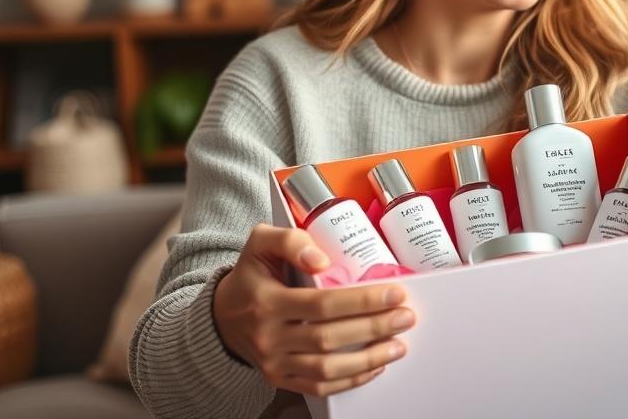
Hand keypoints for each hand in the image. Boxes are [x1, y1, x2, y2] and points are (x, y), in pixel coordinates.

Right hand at [213, 224, 414, 396]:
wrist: (221, 314)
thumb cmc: (250, 274)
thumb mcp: (261, 242)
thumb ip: (290, 240)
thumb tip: (322, 258)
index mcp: (267, 302)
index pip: (322, 305)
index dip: (362, 301)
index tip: (394, 294)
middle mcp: (269, 337)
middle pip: (329, 338)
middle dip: (374, 328)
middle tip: (405, 317)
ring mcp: (273, 362)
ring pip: (327, 370)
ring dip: (368, 359)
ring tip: (398, 345)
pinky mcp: (279, 378)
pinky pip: (318, 387)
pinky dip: (350, 380)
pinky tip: (374, 367)